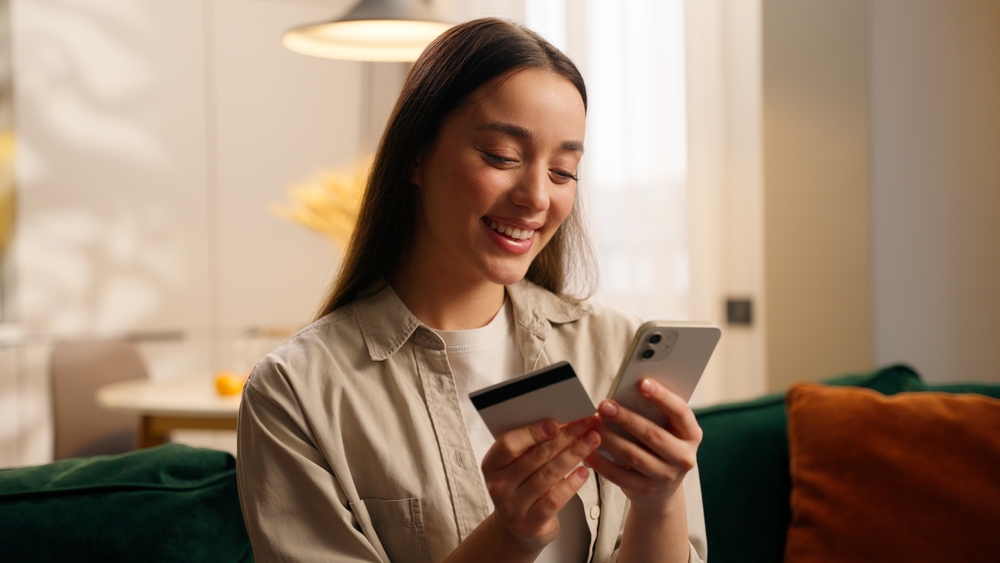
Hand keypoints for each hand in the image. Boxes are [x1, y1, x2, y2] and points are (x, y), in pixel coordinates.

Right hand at [479, 416, 601, 552]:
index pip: (509, 444)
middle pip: (535, 457)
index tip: (557, 422)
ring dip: (573, 455)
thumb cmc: (520, 487)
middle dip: (564, 437)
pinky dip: (571, 484)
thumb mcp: (515, 466)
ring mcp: (513, 507)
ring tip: (591, 441)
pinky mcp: (530, 524)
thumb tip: (561, 422)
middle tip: (586, 424)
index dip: (533, 432)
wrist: (516, 529)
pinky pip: (554, 500)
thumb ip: (529, 446)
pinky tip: (584, 472)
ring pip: (548, 475)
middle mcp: (498, 486)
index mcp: (491, 465)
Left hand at [585, 378, 701, 511]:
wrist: (663, 489)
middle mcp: (683, 457)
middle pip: (652, 435)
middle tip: (604, 405)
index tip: (642, 383)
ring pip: (633, 455)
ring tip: (593, 424)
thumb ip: (655, 414)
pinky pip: (619, 475)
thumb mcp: (668, 430)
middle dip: (626, 418)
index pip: (680, 412)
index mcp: (691, 435)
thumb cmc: (662, 447)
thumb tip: (627, 393)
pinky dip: (601, 462)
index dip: (662, 397)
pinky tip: (588, 450)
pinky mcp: (645, 490)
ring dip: (610, 438)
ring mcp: (665, 476)